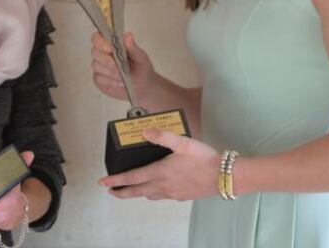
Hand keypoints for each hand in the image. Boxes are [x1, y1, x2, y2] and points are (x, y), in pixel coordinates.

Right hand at [90, 31, 156, 102]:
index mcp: (112, 44)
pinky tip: (119, 83)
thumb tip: (128, 36)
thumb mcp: (141, 58)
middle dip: (106, 59)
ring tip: (122, 77)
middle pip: (94, 51)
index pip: (98, 37)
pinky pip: (98, 78)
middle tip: (117, 66)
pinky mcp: (98, 79)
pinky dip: (109, 81)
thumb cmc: (141, 69)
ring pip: (96, 65)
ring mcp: (99, 67)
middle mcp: (103, 53)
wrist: (143, 88)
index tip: (109, 48)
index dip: (100, 41)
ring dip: (109, 71)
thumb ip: (133, 47)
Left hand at [97, 128, 218, 200]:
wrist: (225, 176)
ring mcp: (172, 194)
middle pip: (136, 192)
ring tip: (132, 189)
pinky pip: (162, 196)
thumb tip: (145, 131)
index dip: (115, 180)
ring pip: (149, 195)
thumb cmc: (204, 158)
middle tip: (111, 191)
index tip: (102, 183)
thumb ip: (163, 136)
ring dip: (137, 193)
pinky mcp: (182, 196)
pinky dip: (153, 193)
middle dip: (121, 192)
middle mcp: (163, 186)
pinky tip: (158, 187)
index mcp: (160, 172)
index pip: (131, 178)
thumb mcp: (183, 142)